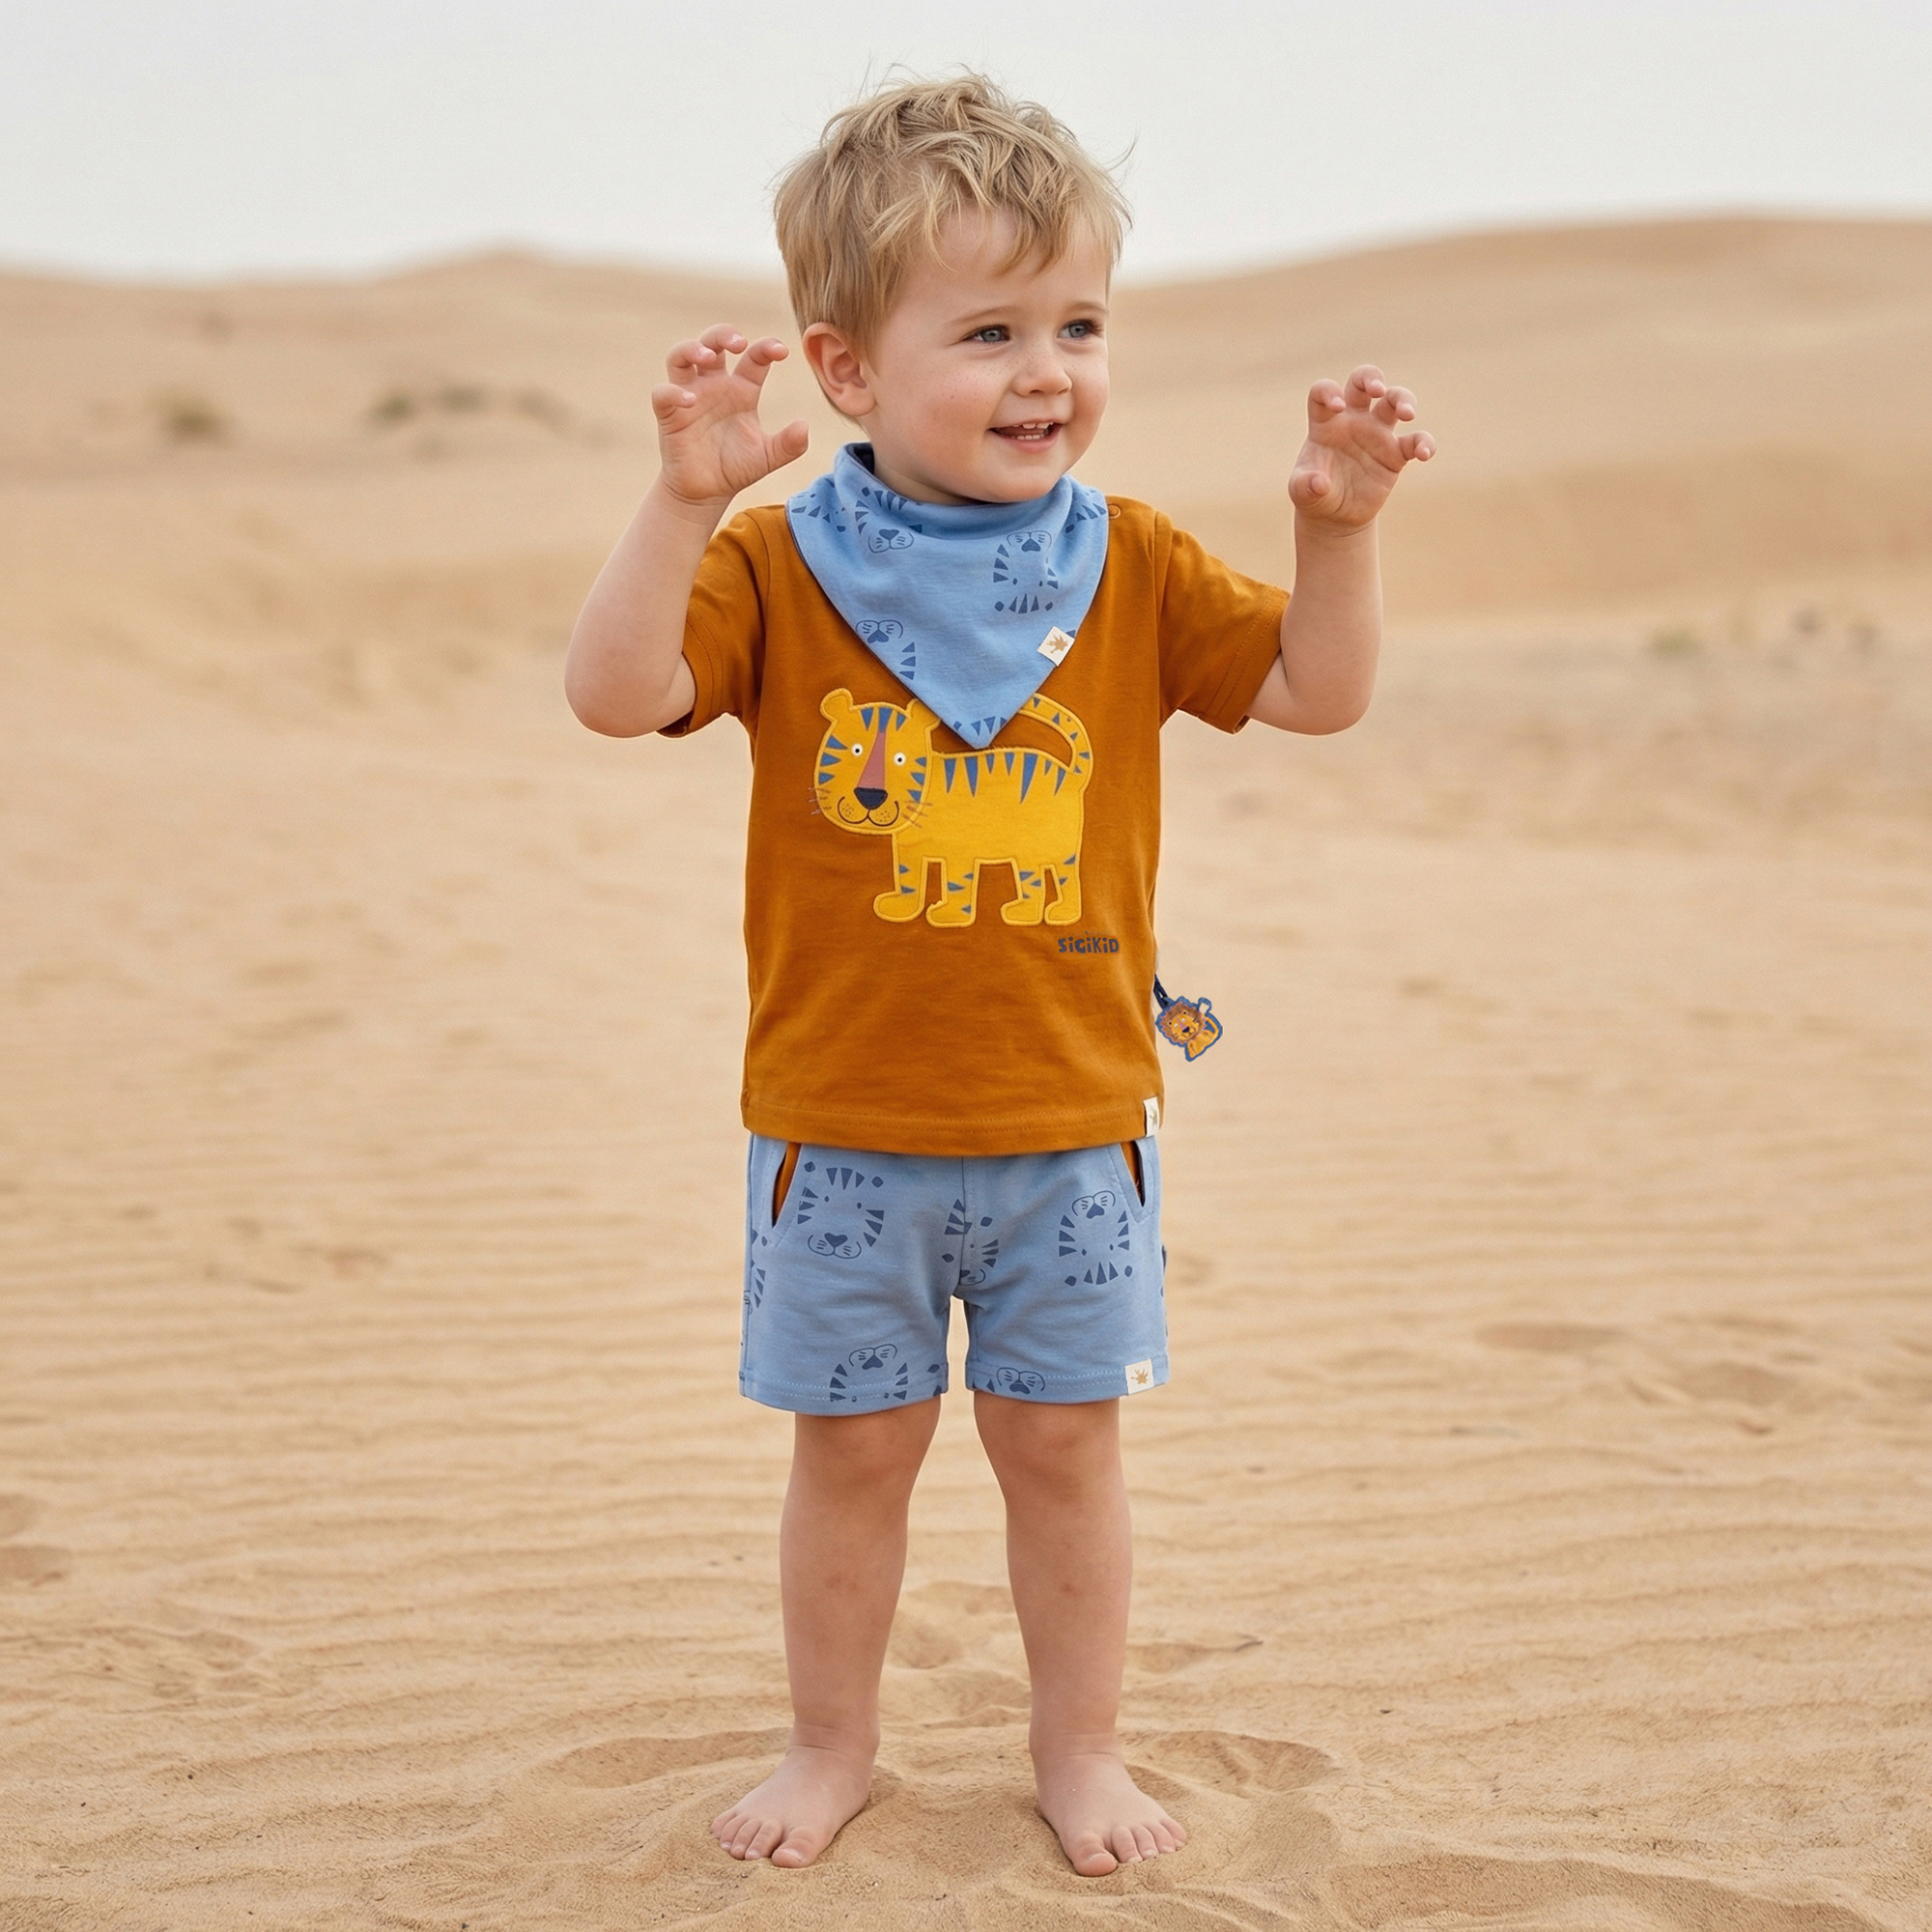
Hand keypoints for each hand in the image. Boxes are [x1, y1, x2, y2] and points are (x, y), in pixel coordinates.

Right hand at [651, 324, 809, 512]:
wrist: (706, 494)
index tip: (782, 351)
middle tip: (739, 342)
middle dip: (723, 334)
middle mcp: (714, 386)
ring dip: (692, 348)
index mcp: (742, 390)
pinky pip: (663, 393)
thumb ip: (789, 445)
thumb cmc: (736, 469)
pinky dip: (673, 392)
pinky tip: (690, 400)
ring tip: (707, 356)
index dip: (766, 348)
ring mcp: (690, 396)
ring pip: (680, 356)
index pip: (754, 357)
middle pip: (712, 342)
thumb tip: (804, 426)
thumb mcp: (768, 457)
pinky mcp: (669, 414)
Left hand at [1288, 365, 1433, 531]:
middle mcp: (1352, 420)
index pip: (1323, 392)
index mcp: (1326, 423)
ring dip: (1404, 399)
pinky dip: (1424, 443)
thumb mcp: (1302, 493)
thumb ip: (1304, 486)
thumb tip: (1319, 484)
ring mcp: (1376, 434)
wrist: (1336, 515)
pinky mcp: (1395, 454)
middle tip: (1378, 390)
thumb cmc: (1314, 496)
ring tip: (1408, 415)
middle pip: (1362, 381)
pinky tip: (1424, 454)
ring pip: (1394, 399)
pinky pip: (1415, 441)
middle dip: (1372, 377)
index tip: (1337, 407)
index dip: (1330, 391)